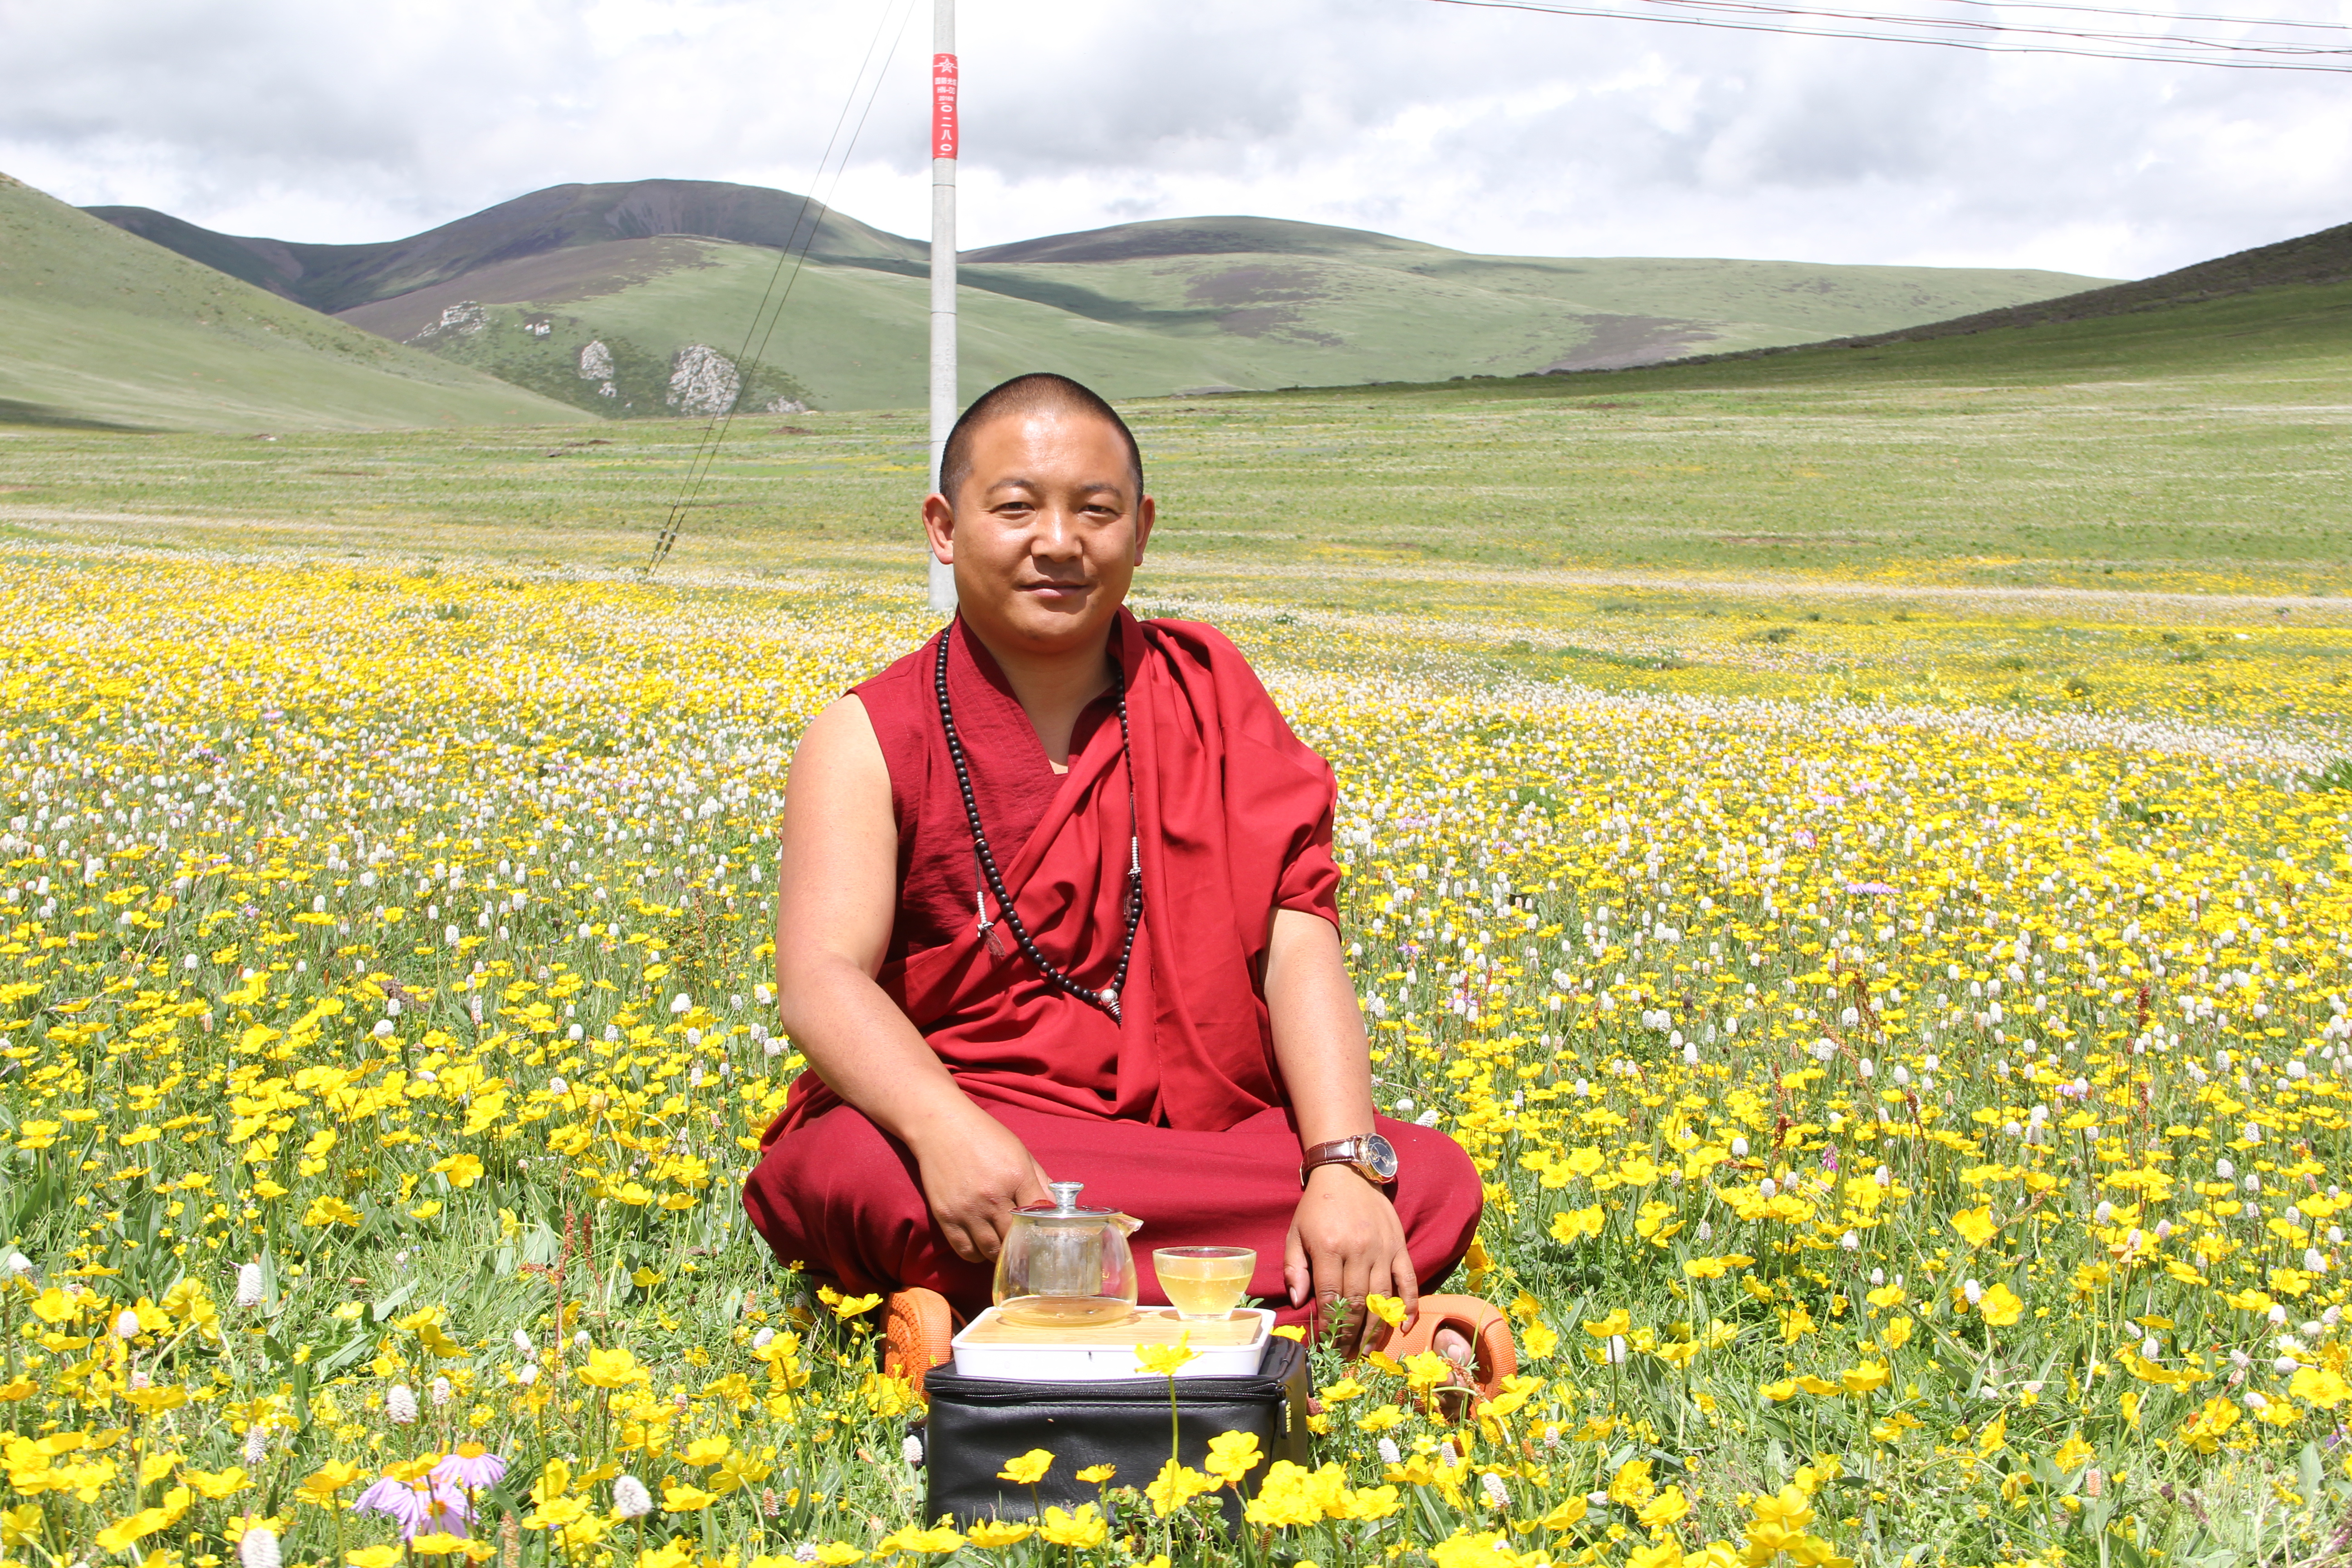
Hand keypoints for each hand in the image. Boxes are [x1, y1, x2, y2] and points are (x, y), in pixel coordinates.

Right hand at [909, 1109, 1052, 1263]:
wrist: (940, 1126)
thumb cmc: (984, 1136)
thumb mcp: (1019, 1152)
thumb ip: (1040, 1181)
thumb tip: (1055, 1207)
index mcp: (1016, 1177)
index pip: (1039, 1216)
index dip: (1045, 1229)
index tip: (1045, 1236)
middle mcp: (992, 1197)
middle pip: (1015, 1239)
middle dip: (1022, 1246)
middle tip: (1025, 1248)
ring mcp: (967, 1209)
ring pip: (991, 1251)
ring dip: (1000, 1254)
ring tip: (1004, 1248)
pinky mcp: (945, 1217)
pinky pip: (965, 1250)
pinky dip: (977, 1254)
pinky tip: (982, 1245)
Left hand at [1284, 1166, 1417, 1355]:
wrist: (1348, 1173)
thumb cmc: (1317, 1208)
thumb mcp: (1295, 1234)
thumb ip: (1295, 1268)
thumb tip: (1299, 1302)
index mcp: (1329, 1248)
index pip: (1331, 1298)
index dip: (1330, 1326)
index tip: (1327, 1345)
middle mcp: (1358, 1251)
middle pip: (1358, 1303)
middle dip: (1352, 1335)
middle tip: (1348, 1356)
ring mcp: (1382, 1250)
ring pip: (1382, 1298)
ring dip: (1376, 1329)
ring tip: (1368, 1351)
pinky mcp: (1399, 1247)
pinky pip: (1408, 1281)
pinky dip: (1408, 1306)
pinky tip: (1405, 1327)